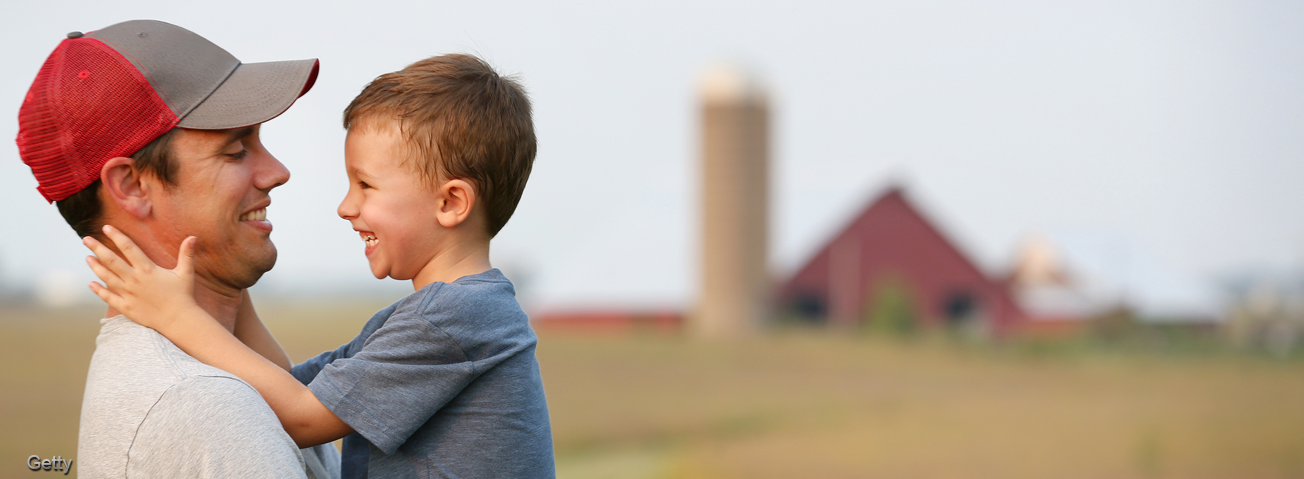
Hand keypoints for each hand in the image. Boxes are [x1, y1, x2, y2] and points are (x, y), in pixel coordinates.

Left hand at [84, 225, 201, 332]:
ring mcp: (128, 294)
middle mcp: (135, 280)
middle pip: (111, 260)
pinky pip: (108, 297)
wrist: (178, 319)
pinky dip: (98, 290)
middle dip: (97, 248)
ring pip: (107, 277)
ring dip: (95, 267)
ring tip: (87, 257)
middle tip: (86, 239)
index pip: (128, 247)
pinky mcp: (126, 307)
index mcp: (148, 269)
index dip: (116, 236)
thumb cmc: (183, 295)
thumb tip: (193, 237)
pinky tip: (91, 284)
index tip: (106, 227)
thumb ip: (186, 254)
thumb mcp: (185, 272)